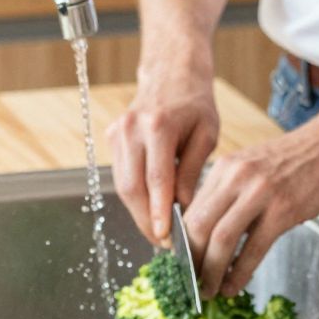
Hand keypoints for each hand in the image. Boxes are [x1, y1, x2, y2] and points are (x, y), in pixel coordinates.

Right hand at [108, 53, 219, 247]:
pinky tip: (150, 210)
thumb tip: (184, 208)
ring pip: (121, 185)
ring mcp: (117, 132)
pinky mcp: (111, 137)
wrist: (172, 75)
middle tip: (164, 244)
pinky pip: (120, 175)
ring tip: (159, 232)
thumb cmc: (195, 105)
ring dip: (138, 212)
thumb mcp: (206, 135)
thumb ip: (194, 170)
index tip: (166, 238)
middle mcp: (131, 129)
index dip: (159, 212)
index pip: (156, 179)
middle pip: (132, 187)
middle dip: (146, 220)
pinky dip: (134, 196)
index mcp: (158, 126)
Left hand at [183, 114, 318, 295]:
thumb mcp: (251, 167)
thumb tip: (208, 231)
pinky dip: (239, 273)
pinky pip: (253, 249)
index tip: (179, 263)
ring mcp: (259, 194)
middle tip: (189, 282)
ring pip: (221, 240)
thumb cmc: (294, 160)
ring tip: (209, 291)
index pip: (190, 210)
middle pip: (198, 226)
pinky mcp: (283, 210)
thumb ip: (228, 193)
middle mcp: (236, 178)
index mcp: (224, 168)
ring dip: (211, 272)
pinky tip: (234, 286)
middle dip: (190, 261)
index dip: (180, 242)